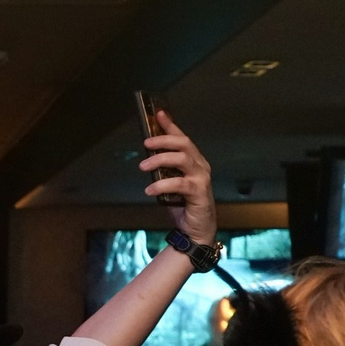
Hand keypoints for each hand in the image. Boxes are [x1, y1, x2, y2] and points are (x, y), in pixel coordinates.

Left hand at [141, 110, 215, 246]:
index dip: (170, 125)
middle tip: (145, 144)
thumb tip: (146, 158)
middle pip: (183, 144)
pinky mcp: (199, 192)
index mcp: (194, 162)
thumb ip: (164, 171)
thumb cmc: (183, 206)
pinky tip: (149, 190)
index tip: (158, 114)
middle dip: (163, 140)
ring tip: (143, 167)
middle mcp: (201, 166)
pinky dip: (162, 185)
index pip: (182, 138)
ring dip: (160, 160)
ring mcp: (201, 178)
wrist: (195, 231)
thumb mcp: (170, 184)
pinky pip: (179, 183)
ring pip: (182, 160)